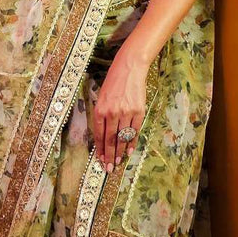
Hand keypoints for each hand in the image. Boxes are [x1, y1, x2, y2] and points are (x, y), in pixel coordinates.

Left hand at [93, 47, 149, 172]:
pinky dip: (132, 143)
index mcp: (100, 110)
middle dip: (109, 156)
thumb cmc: (113, 83)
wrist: (129, 68)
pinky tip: (130, 151)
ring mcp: (126, 112)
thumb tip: (102, 137)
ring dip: (121, 152)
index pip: (99, 136)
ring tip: (119, 163)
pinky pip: (134, 131)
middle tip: (109, 168)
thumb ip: (101, 117)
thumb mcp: (101, 98)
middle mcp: (112, 113)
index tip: (100, 161)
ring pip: (122, 138)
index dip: (100, 150)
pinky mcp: (138, 111)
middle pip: (111, 140)